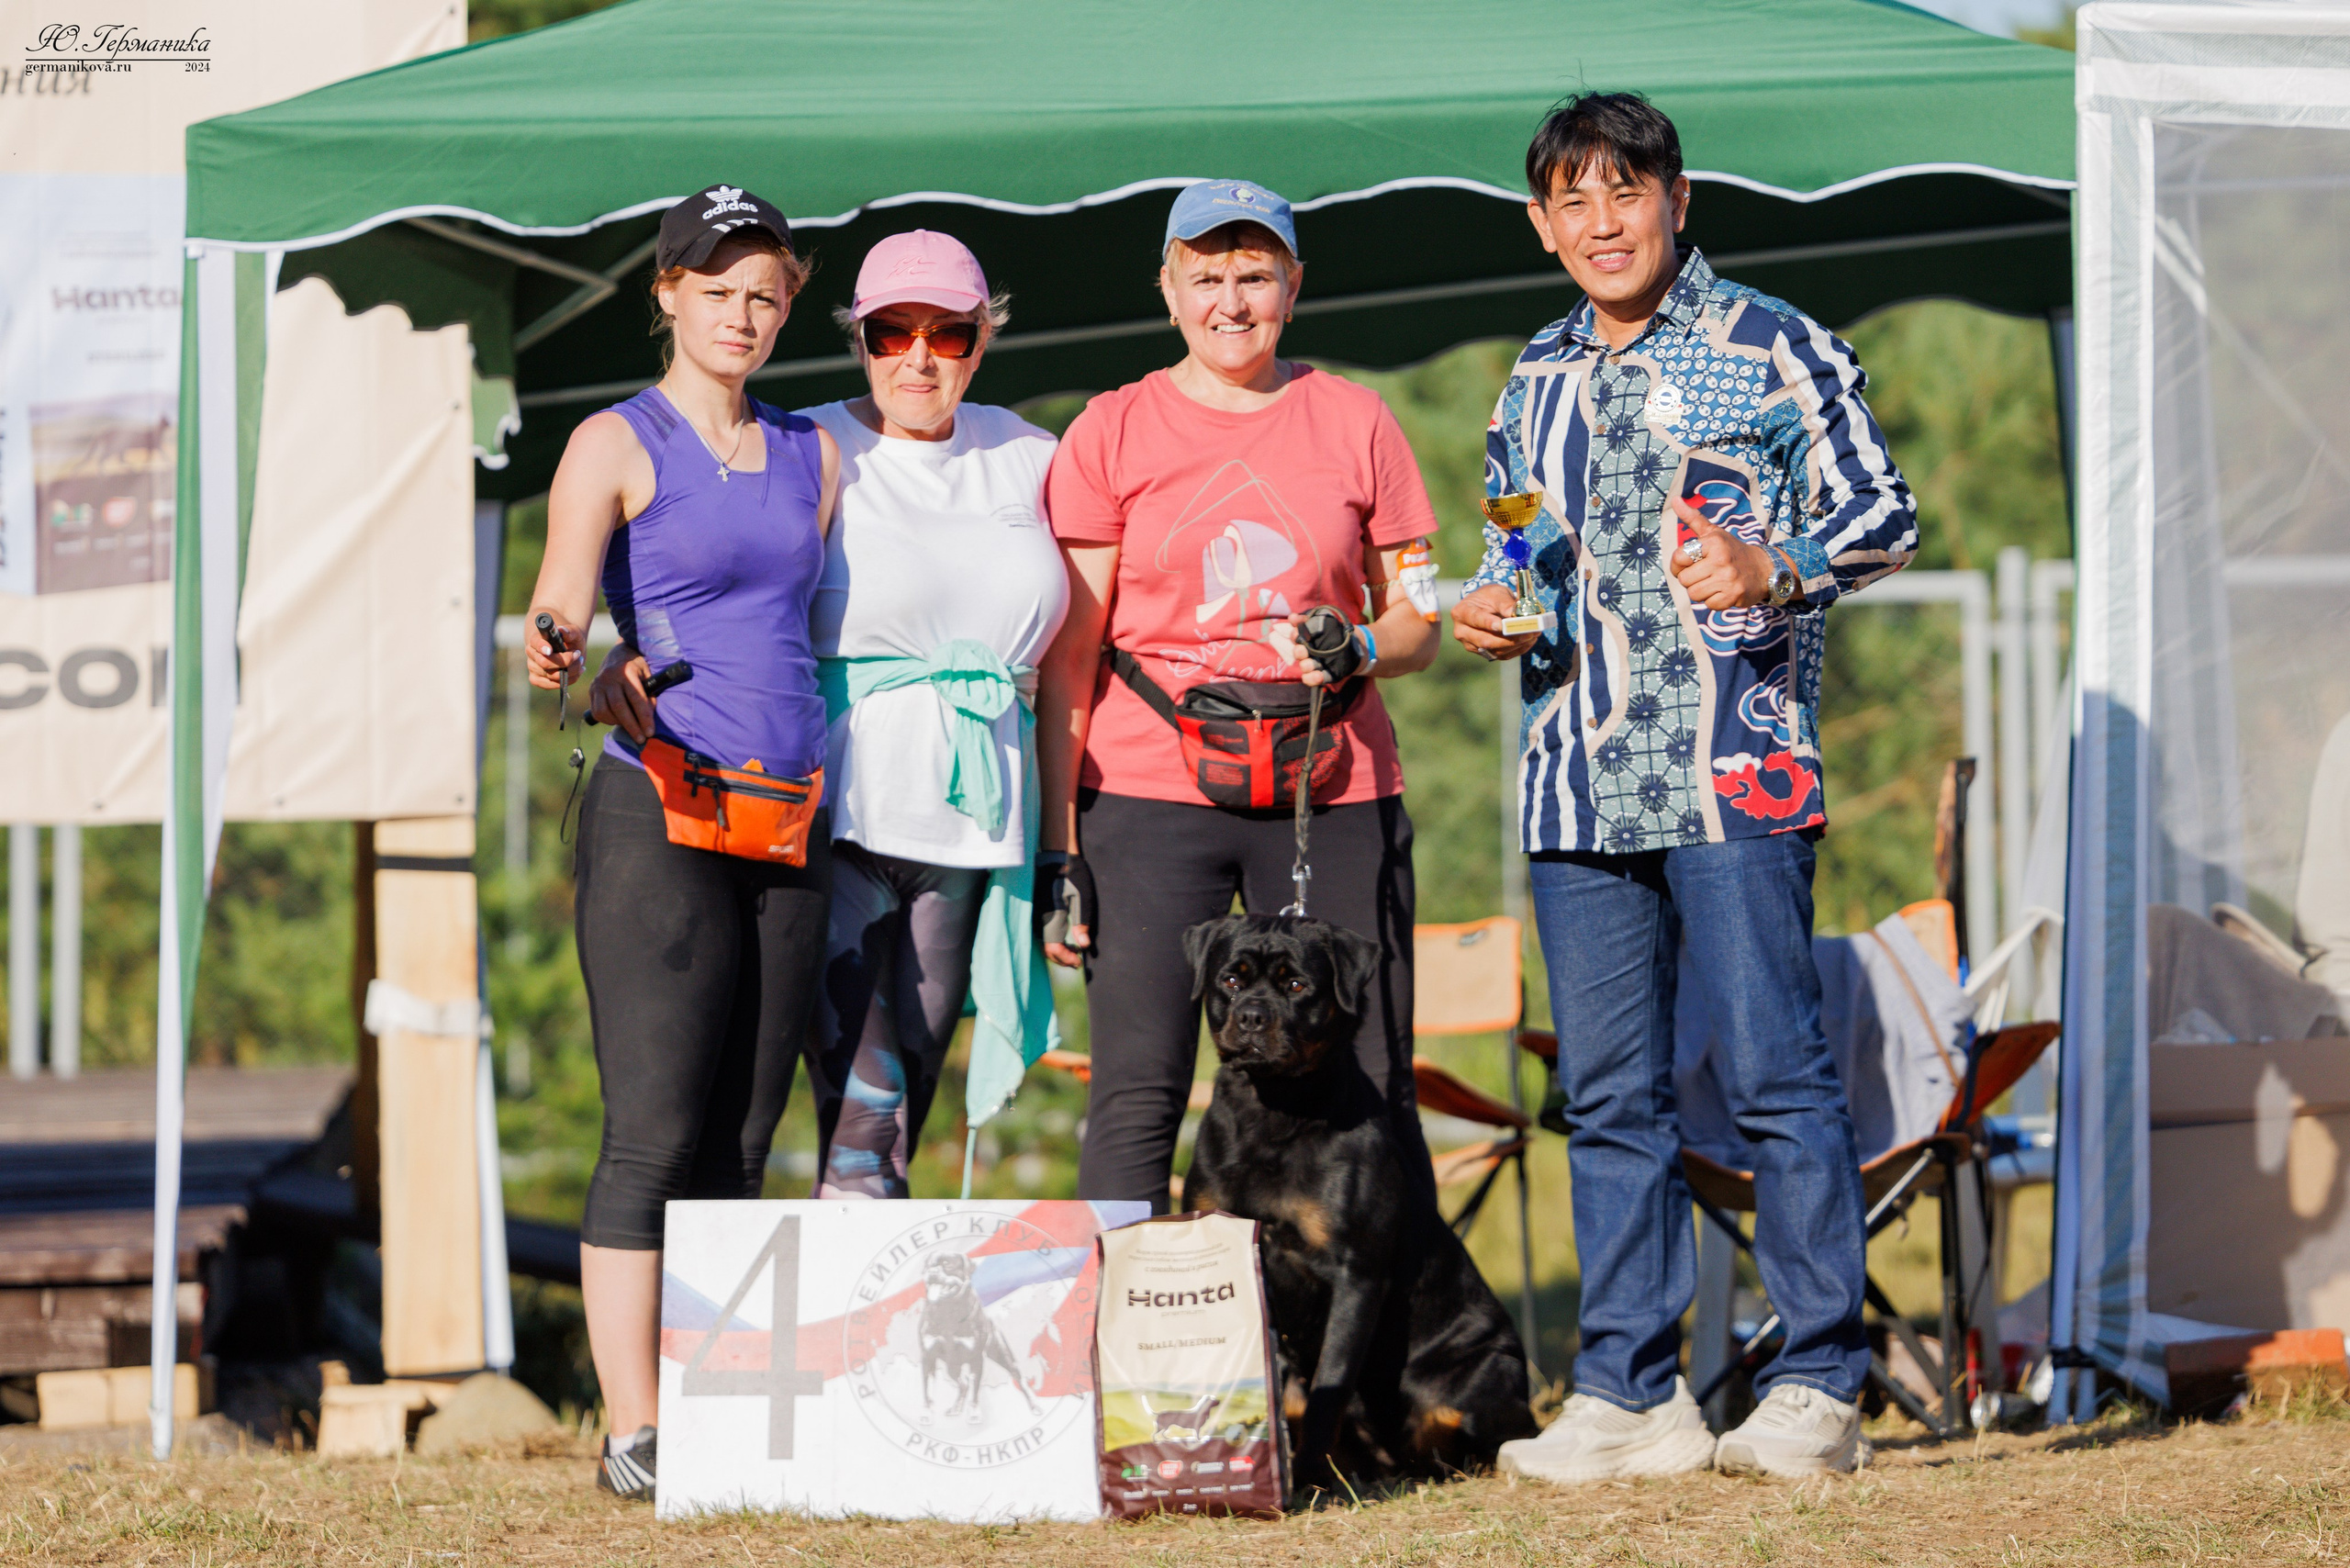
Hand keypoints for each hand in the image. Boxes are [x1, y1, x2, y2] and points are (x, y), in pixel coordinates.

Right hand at [526, 612, 584, 690]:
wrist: (568, 648)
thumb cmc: (569, 639)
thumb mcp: (574, 632)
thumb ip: (570, 631)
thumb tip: (563, 631)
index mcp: (536, 639)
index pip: (535, 643)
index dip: (541, 647)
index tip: (550, 649)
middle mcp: (532, 654)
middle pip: (544, 663)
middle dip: (565, 661)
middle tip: (578, 654)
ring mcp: (533, 668)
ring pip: (552, 675)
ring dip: (571, 670)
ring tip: (580, 662)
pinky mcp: (538, 680)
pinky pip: (552, 684)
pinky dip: (568, 680)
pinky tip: (577, 672)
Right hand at [589, 645, 655, 741]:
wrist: (618, 654)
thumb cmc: (637, 666)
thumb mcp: (647, 672)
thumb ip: (649, 691)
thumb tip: (650, 713)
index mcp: (626, 671)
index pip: (636, 698)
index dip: (644, 717)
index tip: (651, 732)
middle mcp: (609, 678)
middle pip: (619, 707)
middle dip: (632, 726)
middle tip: (642, 739)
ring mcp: (598, 684)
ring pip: (605, 711)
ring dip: (618, 724)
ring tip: (631, 729)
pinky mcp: (592, 690)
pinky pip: (597, 711)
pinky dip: (607, 720)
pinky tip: (618, 721)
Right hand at [1037, 852, 1094, 967]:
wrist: (1056, 856)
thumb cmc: (1072, 875)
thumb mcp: (1082, 897)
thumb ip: (1082, 922)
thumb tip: (1084, 945)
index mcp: (1051, 916)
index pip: (1054, 948)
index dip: (1065, 958)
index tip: (1078, 962)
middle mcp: (1039, 918)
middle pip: (1046, 948)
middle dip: (1061, 958)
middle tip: (1076, 960)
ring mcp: (1035, 914)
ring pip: (1042, 942)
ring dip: (1055, 951)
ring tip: (1071, 952)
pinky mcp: (1035, 910)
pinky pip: (1040, 932)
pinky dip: (1050, 940)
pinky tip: (1062, 939)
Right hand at [1288, 606, 1364, 688]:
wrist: (1351, 646)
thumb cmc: (1334, 633)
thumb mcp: (1324, 622)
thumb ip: (1309, 619)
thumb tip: (1293, 617)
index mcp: (1305, 639)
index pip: (1295, 637)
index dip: (1295, 635)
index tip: (1298, 633)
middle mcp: (1306, 653)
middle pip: (1298, 653)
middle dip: (1299, 652)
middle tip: (1303, 650)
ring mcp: (1312, 664)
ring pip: (1304, 666)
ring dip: (1307, 665)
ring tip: (1313, 664)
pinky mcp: (1320, 675)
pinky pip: (1310, 679)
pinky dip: (1313, 678)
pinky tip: (1319, 675)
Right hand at [1450, 583, 1539, 661]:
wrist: (1484, 606)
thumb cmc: (1489, 597)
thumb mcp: (1496, 593)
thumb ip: (1505, 603)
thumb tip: (1515, 615)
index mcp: (1462, 613)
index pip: (1475, 619)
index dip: (1489, 623)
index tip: (1503, 626)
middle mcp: (1462, 632)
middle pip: (1485, 640)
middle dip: (1509, 638)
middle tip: (1529, 632)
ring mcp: (1472, 645)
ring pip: (1495, 650)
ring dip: (1516, 644)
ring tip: (1533, 635)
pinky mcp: (1483, 653)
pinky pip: (1501, 656)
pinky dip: (1517, 650)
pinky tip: (1529, 641)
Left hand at [1666, 497, 1776, 609]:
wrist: (1763, 569)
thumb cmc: (1731, 550)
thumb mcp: (1714, 532)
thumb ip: (1693, 518)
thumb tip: (1674, 500)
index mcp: (1713, 542)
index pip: (1678, 558)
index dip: (1679, 564)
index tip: (1689, 563)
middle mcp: (1721, 559)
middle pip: (1684, 580)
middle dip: (1691, 579)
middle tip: (1706, 574)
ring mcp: (1728, 579)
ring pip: (1694, 594)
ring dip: (1701, 591)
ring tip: (1714, 582)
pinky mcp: (1734, 596)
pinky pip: (1709, 604)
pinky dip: (1713, 601)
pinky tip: (1723, 590)